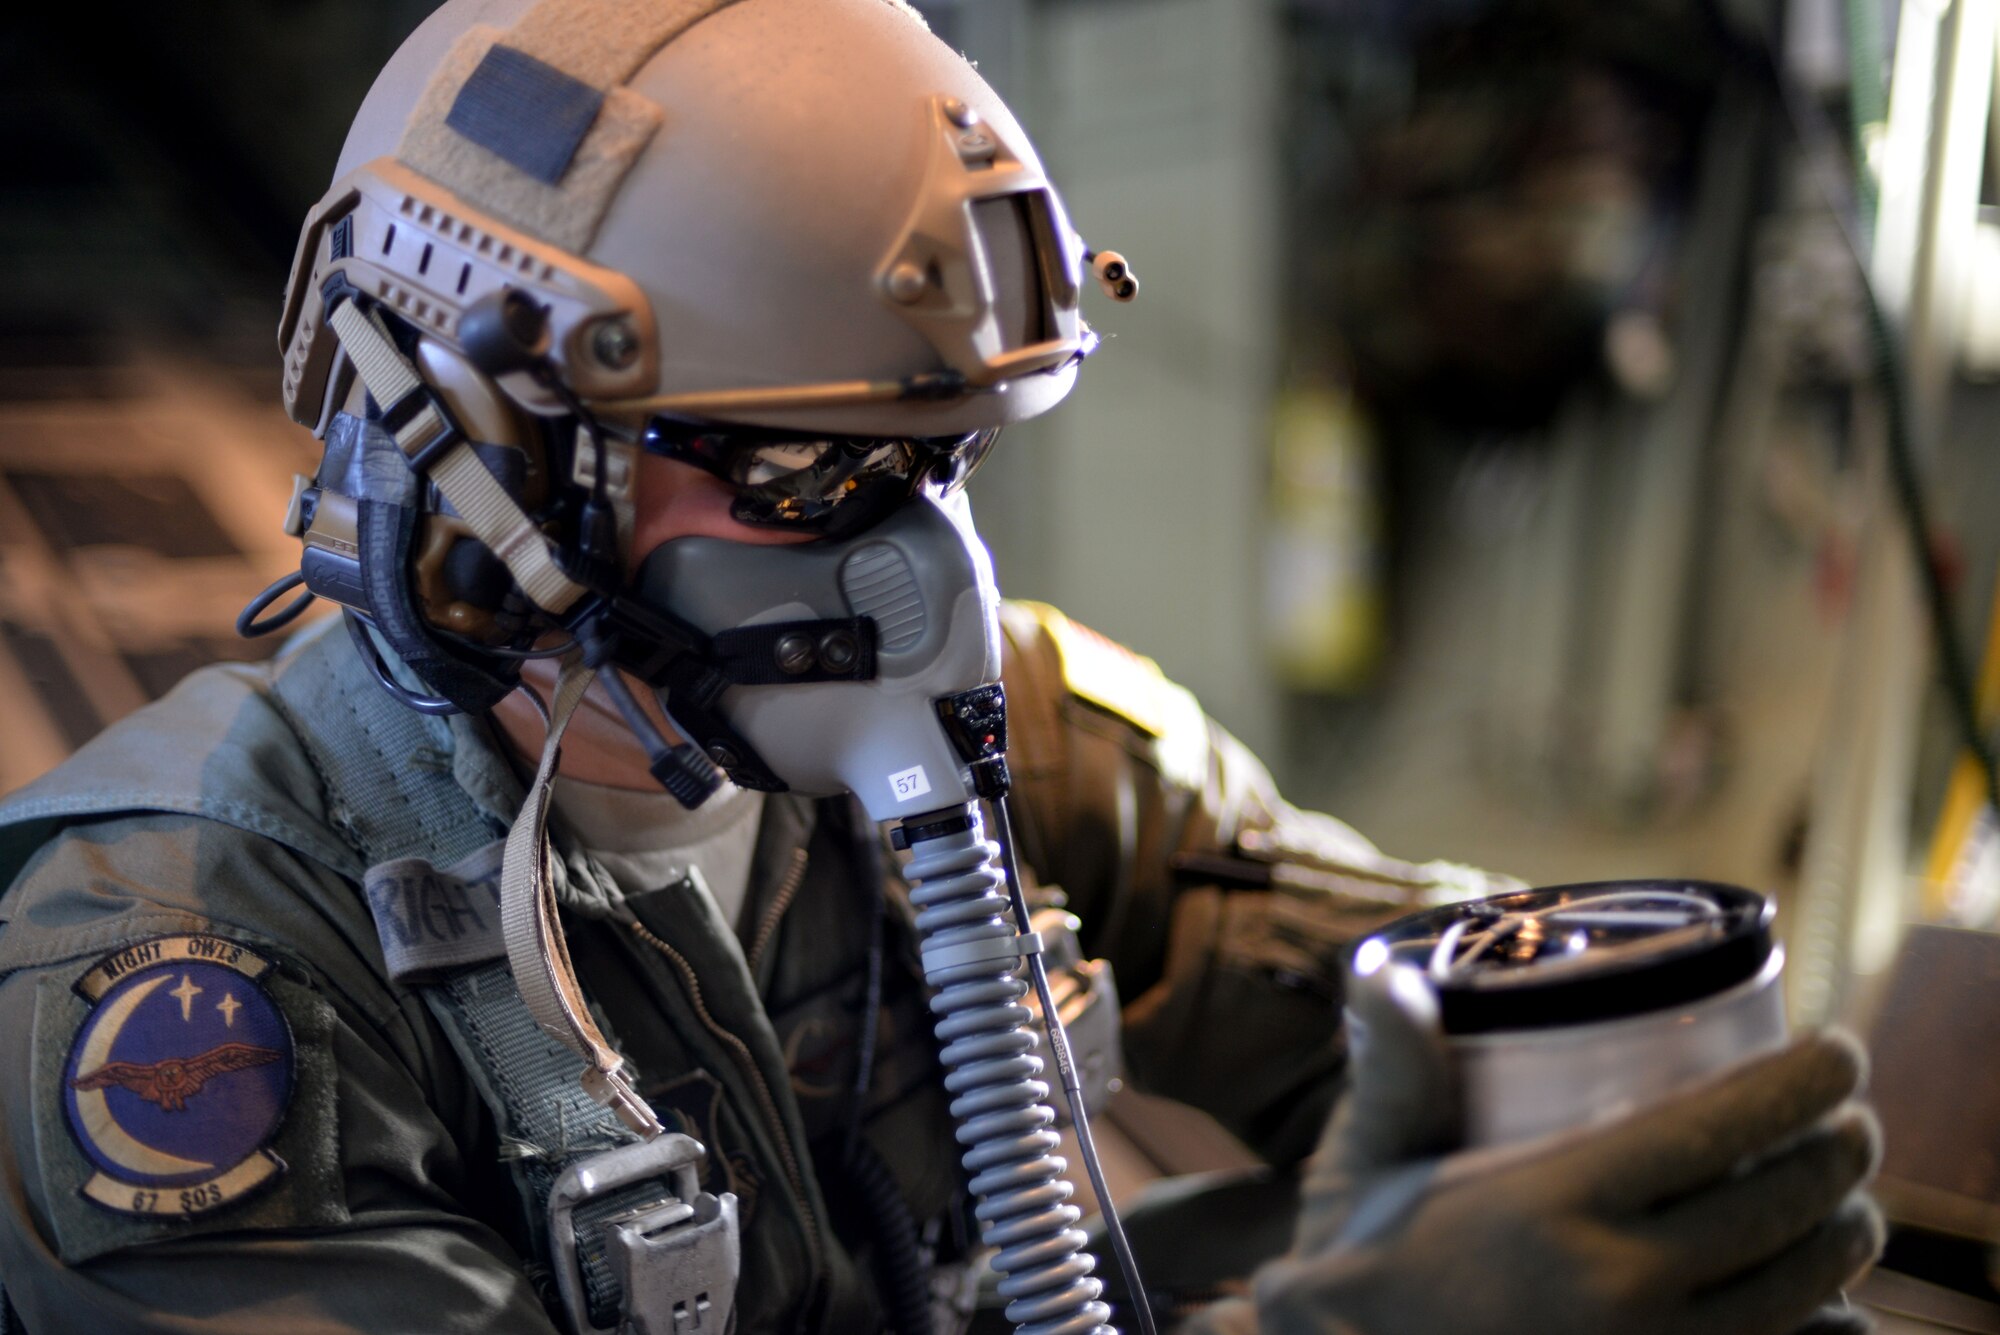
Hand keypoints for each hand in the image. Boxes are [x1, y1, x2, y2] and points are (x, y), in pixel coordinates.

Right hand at [1250, 963, 1882, 1334]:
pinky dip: (1832, 1330)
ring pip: (1804, 1290)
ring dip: (1849, 1235)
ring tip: (1849, 1200)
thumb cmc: (1364, 1265)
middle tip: (1853, 1121)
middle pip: (1781, 1205)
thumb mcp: (1367, 1162)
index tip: (1838, 1051)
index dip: (1802, 1082)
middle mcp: (1617, 1284)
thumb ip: (1393, 1073)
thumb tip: (1388, 973)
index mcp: (1554, 1203)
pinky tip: (1834, 1306)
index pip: (1718, 1125)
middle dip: (1845, 1153)